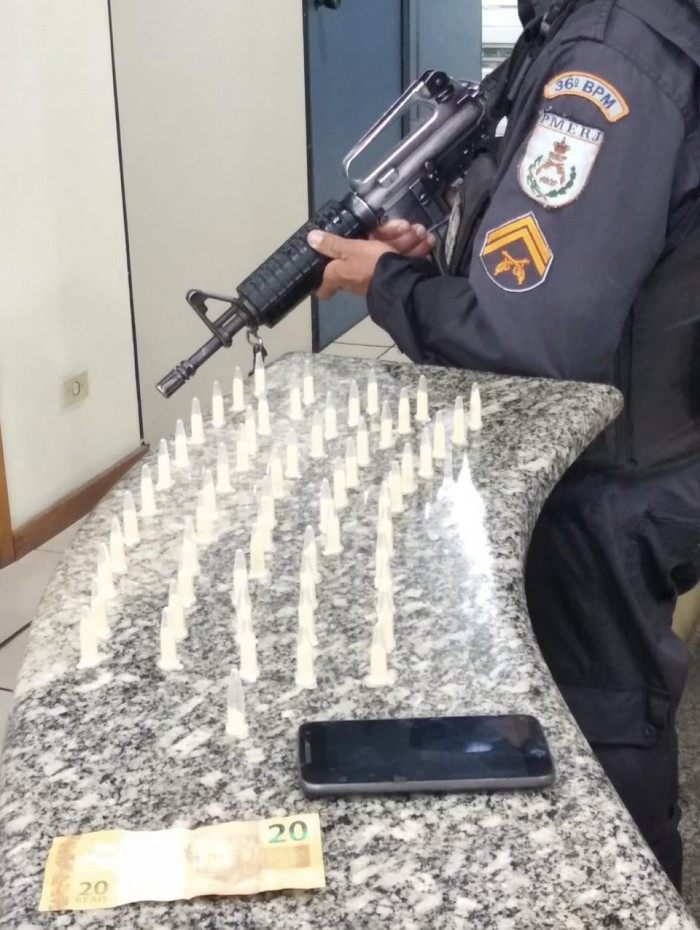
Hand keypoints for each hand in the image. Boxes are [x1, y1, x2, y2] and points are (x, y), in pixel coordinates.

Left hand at [307, 220, 435, 299]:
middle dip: (384, 237)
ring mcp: (377, 275)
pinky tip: (427, 241)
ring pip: (387, 252)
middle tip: (400, 230)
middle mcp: (357, 277)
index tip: (322, 274)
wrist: (403, 284)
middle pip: (365, 253)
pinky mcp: (396, 274)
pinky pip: (402, 259)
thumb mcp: (350, 250)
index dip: (322, 285)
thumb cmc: (371, 267)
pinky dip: (415, 249)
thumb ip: (332, 244)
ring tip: (418, 233)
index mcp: (341, 274)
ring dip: (405, 240)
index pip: (325, 287)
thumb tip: (311, 239)